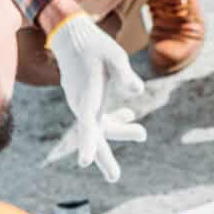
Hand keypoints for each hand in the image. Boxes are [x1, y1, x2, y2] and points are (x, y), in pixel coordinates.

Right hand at [45, 13, 145, 181]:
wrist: (71, 36)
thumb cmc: (94, 45)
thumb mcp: (114, 55)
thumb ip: (124, 73)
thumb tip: (137, 91)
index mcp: (87, 94)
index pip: (86, 123)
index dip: (87, 143)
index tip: (84, 162)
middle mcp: (81, 103)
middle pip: (93, 134)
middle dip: (104, 156)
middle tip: (114, 178)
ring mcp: (81, 103)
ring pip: (99, 125)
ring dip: (119, 129)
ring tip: (142, 134)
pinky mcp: (85, 99)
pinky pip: (98, 116)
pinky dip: (113, 118)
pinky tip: (128, 115)